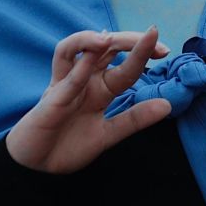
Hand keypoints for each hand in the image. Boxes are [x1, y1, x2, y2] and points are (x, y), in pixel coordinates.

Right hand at [6, 28, 173, 173]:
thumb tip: (167, 105)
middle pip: (103, 48)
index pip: (125, 65)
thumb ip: (134, 119)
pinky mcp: (49, 101)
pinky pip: (65, 82)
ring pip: (70, 50)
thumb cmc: (68, 147)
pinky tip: (92, 57)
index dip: (142, 53)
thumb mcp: (109, 134)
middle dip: (127, 40)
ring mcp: (63, 87)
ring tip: (107, 38)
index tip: (165, 49)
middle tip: (150, 36)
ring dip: (88, 39)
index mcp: (99, 89)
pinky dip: (78, 70)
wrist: (38, 169)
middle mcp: (82, 81)